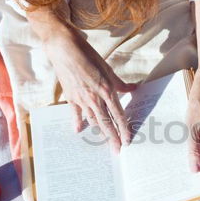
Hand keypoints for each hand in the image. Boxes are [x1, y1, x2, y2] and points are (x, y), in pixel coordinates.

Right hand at [38, 20, 135, 150]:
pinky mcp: (70, 97)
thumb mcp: (108, 69)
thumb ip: (120, 83)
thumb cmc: (88, 56)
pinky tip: (78, 130)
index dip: (123, 129)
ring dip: (99, 132)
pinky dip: (78, 122)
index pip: (118, 115)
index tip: (127, 141)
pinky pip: (75, 114)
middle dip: (112, 138)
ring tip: (104, 142)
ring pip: (92, 120)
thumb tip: (134, 88)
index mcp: (107, 91)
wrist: (65, 49)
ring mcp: (81, 99)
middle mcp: (95, 98)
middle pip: (106, 123)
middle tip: (117, 151)